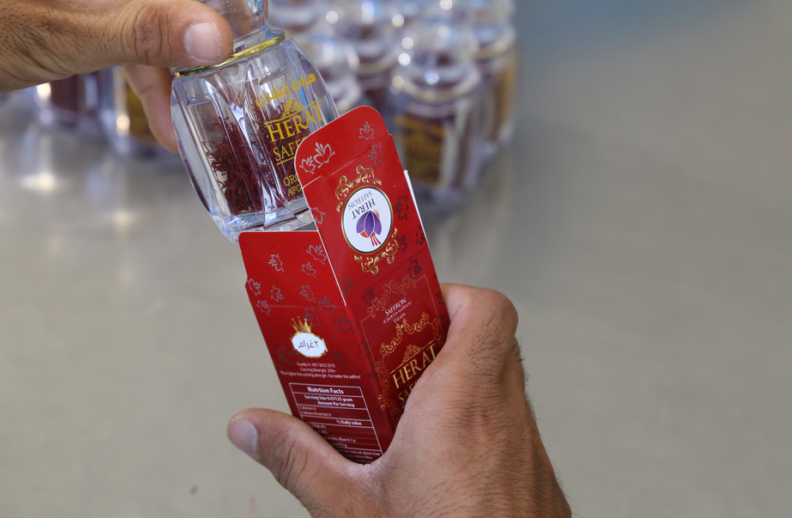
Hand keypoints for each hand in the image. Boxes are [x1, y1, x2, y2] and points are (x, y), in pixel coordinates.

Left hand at [0, 0, 264, 149]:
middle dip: (215, 8)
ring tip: (203, 107)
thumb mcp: (64, 30)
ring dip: (183, 51)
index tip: (255, 7)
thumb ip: (148, 33)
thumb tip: (222, 38)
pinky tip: (167, 116)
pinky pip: (135, 24)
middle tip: (237, 60)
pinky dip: (151, 64)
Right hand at [227, 284, 570, 516]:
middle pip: (490, 339)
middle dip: (441, 337)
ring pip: (503, 384)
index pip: (485, 309)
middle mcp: (506, 418)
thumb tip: (252, 428)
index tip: (407, 309)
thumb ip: (298, 459)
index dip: (450, 295)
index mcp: (461, 407)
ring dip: (461, 383)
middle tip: (395, 356)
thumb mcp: (351, 510)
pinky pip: (513, 429)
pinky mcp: (539, 482)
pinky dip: (479, 427)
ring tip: (408, 411)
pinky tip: (439, 463)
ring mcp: (529, 451)